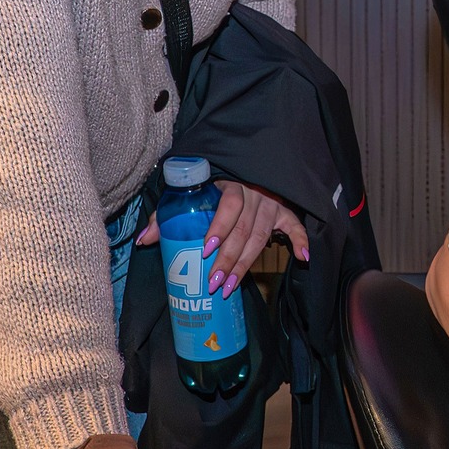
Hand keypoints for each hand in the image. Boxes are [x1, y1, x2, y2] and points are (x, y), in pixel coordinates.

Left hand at [138, 180, 308, 294]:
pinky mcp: (284, 209)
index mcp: (229, 183)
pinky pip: (295, 226)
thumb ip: (168, 214)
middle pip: (244, 230)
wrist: (243, 161)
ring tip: (231, 287)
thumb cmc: (210, 183)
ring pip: (261, 237)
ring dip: (247, 264)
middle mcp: (254, 192)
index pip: (228, 206)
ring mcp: (271, 202)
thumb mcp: (189, 191)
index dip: (219, 228)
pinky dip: (300, 240)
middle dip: (228, 259)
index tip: (206, 250)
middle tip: (215, 284)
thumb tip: (144, 239)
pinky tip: (303, 256)